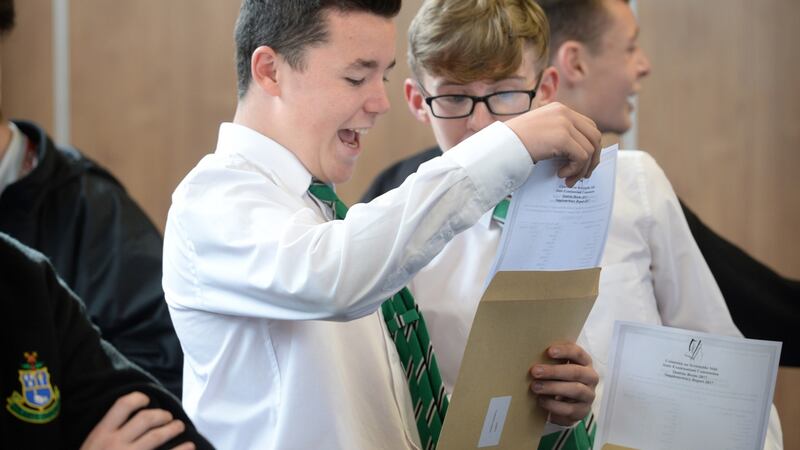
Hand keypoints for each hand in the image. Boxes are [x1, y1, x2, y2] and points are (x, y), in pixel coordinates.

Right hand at [80, 391, 194, 449]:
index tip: (147, 400)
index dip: (138, 398)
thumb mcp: (90, 449)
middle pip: (146, 419)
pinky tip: (189, 446)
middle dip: (162, 415)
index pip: (123, 405)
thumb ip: (105, 436)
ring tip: (179, 427)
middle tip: (169, 418)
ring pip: (157, 436)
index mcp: (101, 434)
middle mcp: (115, 442)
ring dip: (173, 428)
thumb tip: (129, 420)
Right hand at [506, 102, 601, 186]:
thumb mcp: (539, 133)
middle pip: (594, 136)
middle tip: (583, 175)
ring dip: (582, 168)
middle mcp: (564, 112)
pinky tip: (561, 174)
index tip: (583, 164)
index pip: (587, 126)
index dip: (590, 146)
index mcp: (559, 109)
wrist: (499, 146)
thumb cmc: (513, 144)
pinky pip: (582, 156)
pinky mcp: (562, 137)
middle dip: (592, 158)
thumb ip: (557, 135)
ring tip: (569, 179)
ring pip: (590, 148)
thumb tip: (577, 154)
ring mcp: (564, 123)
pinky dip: (575, 169)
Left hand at [529, 343, 598, 425]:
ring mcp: (588, 395)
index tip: (549, 351)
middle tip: (535, 371)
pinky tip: (541, 400)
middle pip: (575, 372)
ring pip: (575, 389)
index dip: (564, 351)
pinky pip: (569, 409)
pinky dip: (553, 405)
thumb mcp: (558, 368)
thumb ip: (551, 361)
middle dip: (554, 371)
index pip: (577, 353)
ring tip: (535, 386)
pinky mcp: (583, 411)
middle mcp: (590, 377)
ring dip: (553, 387)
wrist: (566, 405)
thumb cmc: (560, 379)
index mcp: (585, 362)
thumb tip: (531, 355)